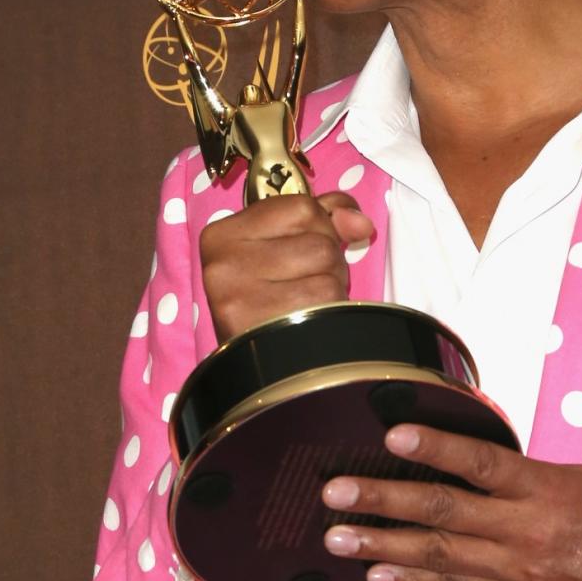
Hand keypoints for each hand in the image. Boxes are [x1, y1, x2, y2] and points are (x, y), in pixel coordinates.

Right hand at [200, 191, 373, 341]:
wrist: (255, 374)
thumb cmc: (266, 309)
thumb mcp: (279, 253)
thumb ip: (320, 220)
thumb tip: (358, 220)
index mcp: (223, 235)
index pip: (302, 207)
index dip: (322, 228)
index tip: (304, 251)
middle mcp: (225, 262)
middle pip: (320, 240)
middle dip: (327, 264)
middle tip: (303, 287)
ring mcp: (240, 293)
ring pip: (328, 268)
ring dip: (331, 288)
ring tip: (305, 306)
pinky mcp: (263, 323)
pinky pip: (329, 300)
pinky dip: (332, 312)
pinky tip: (309, 323)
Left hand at [321, 424, 581, 580]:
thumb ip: (529, 479)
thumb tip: (477, 466)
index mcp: (550, 493)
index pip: (482, 465)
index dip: (435, 447)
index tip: (393, 434)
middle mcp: (528, 535)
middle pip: (443, 513)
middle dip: (383, 501)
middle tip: (335, 491)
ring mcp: (518, 573)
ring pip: (438, 555)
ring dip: (382, 544)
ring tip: (337, 537)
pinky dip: (414, 578)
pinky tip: (379, 573)